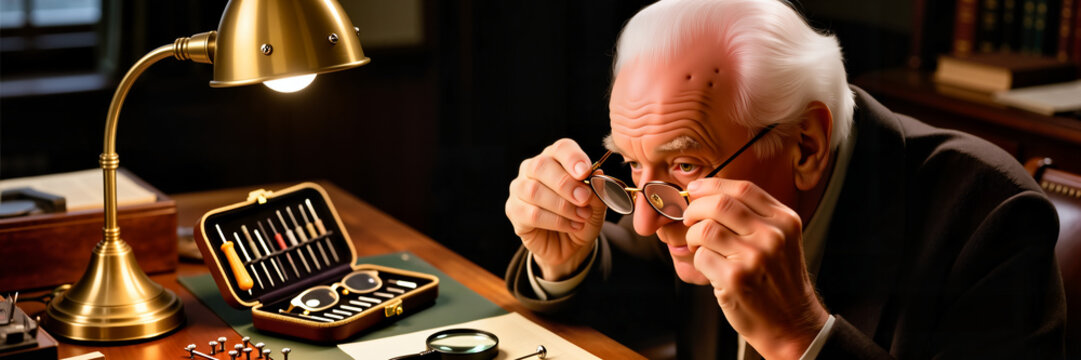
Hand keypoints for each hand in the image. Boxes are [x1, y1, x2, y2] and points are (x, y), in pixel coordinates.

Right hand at [505, 139, 606, 279]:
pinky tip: (571, 225)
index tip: (586, 172)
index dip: (573, 158)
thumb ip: (598, 190)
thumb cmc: (581, 216)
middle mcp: (532, 169)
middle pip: (541, 166)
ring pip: (534, 191)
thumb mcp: (597, 205)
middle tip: (584, 198)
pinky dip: (555, 221)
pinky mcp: (514, 210)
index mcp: (555, 158)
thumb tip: (598, 175)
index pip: (560, 148)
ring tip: (581, 216)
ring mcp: (519, 189)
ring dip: (562, 206)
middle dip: (566, 184)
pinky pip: (531, 214)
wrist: (570, 244)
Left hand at [683, 178, 828, 359]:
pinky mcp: (736, 278)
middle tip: (688, 218)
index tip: (693, 189)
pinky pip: (701, 256)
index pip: (742, 189)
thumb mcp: (780, 240)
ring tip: (699, 246)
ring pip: (705, 229)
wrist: (792, 322)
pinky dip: (697, 260)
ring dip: (693, 236)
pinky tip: (710, 267)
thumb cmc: (777, 279)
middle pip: (719, 204)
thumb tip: (702, 194)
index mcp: (785, 220)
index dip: (711, 185)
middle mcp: (772, 235)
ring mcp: (755, 256)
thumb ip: (753, 216)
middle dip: (694, 208)